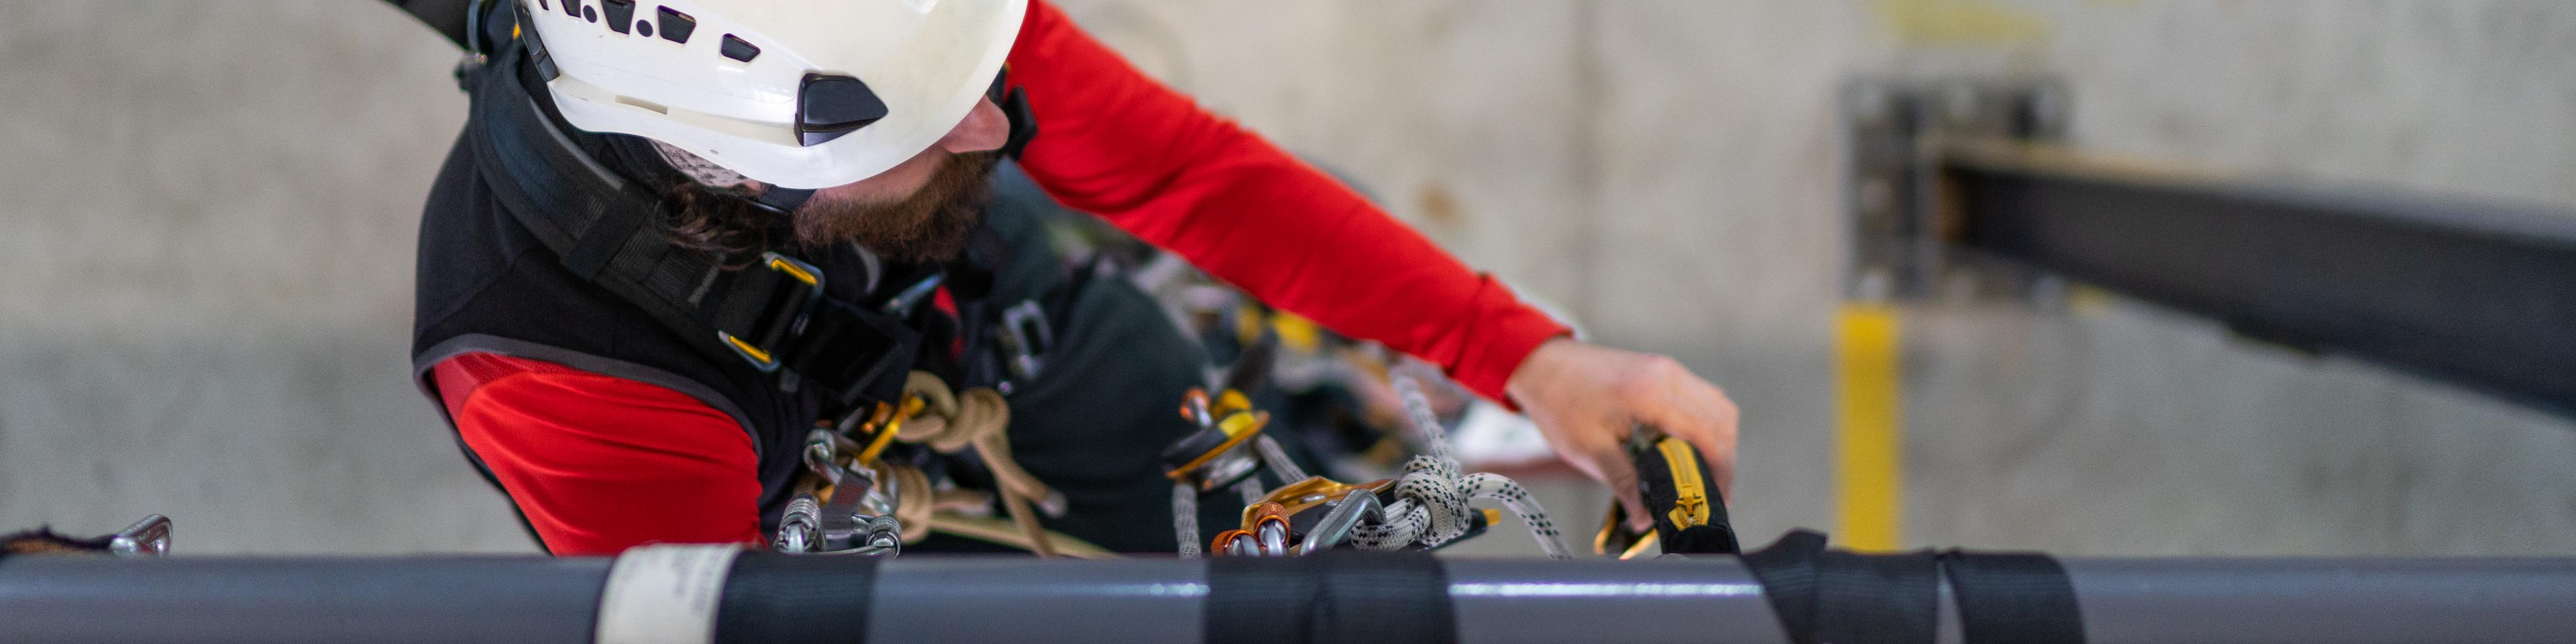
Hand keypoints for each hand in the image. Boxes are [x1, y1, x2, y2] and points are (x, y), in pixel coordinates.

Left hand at [1505, 338, 1738, 529]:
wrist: (1541, 364)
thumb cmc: (1560, 404)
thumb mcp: (1589, 451)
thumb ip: (1624, 484)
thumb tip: (1644, 520)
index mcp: (1652, 394)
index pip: (1708, 434)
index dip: (1720, 470)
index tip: (1717, 500)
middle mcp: (1668, 376)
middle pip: (1722, 419)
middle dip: (1724, 460)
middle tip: (1713, 494)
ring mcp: (1668, 369)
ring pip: (1717, 406)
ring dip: (1718, 441)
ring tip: (1704, 476)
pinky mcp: (1662, 371)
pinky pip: (1701, 397)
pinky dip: (1705, 425)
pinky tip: (1689, 451)